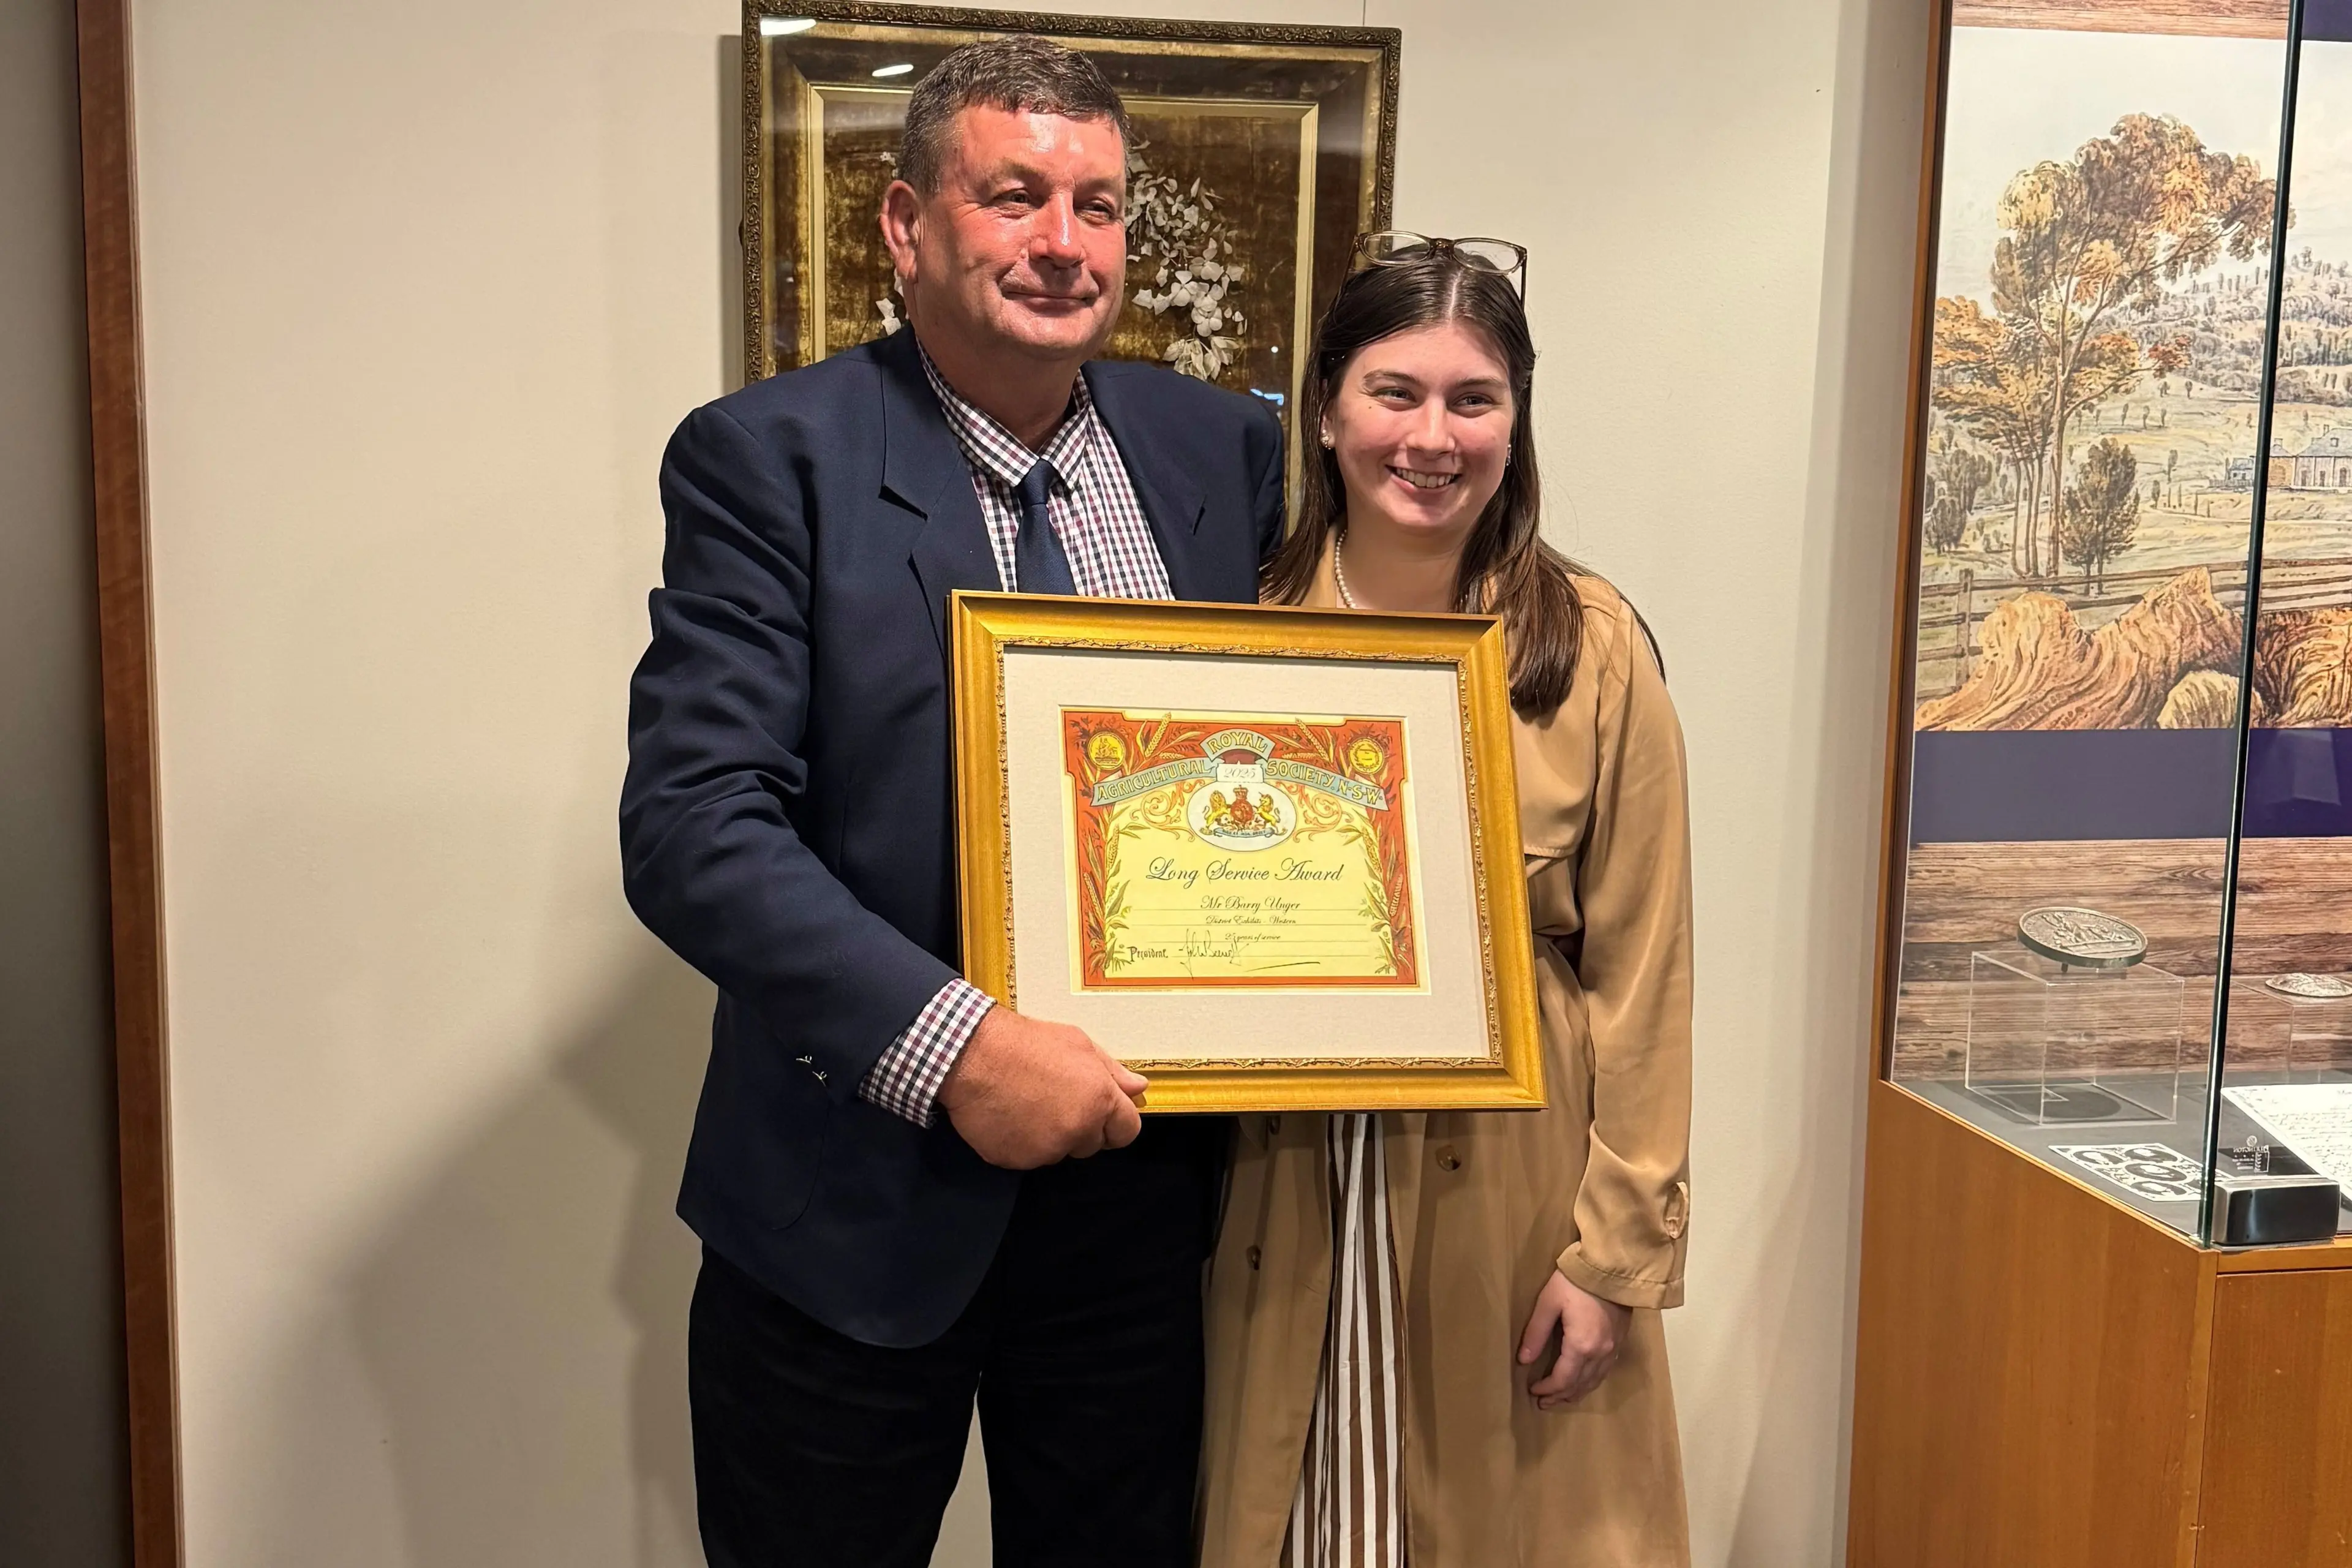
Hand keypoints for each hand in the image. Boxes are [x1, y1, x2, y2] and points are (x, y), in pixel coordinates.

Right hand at [936, 1006, 1146, 1169]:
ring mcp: (1045, 1150)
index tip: (1100, 1113)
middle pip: (1092, 1144)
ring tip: (1027, 1103)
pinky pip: (1027, 1157)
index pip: (1127, 1131)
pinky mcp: (1016, 1160)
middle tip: (1054, 1098)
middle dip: (1080, 1127)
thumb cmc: (1024, 1043)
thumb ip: (1112, 1071)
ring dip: (1049, 1135)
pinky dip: (1020, 1143)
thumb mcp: (1078, 1044)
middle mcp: (1077, 1131)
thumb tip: (1139, 1089)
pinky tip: (1009, 1115)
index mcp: (1099, 1101)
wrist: (971, 1055)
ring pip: (1058, 1152)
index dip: (1114, 1122)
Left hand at [1517, 1270, 1631, 1409]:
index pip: (1562, 1380)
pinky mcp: (1620, 1341)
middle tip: (1544, 1403)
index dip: (1547, 1389)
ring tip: (1561, 1397)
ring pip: (1594, 1381)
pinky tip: (1583, 1380)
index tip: (1533, 1391)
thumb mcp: (1548, 1303)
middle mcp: (1600, 1353)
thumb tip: (1523, 1361)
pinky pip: (1604, 1371)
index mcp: (1581, 1346)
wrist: (1612, 1265)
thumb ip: (1536, 1333)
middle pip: (1579, 1385)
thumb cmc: (1576, 1281)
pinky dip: (1590, 1381)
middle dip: (1560, 1396)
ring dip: (1576, 1392)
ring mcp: (1613, 1349)